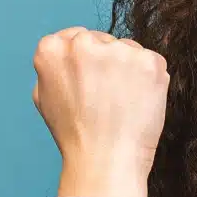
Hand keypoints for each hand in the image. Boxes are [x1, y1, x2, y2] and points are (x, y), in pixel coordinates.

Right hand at [32, 26, 170, 196]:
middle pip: (103, 41)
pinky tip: (140, 101)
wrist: (106, 159)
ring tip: (123, 102)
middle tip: (108, 96)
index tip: (92, 79)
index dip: (87, 60)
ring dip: (130, 69)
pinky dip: (151, 79)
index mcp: (52, 49)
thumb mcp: (44, 96)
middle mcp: (83, 44)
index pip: (75, 37)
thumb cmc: (75, 134)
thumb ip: (53, 68)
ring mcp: (118, 51)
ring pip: (128, 49)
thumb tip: (66, 51)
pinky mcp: (148, 62)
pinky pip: (152, 62)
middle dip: (108, 61)